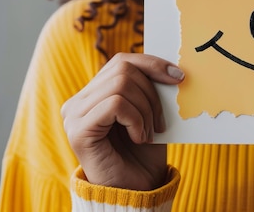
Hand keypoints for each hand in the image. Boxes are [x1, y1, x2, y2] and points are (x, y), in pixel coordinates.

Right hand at [61, 53, 184, 189]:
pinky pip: (116, 104)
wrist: (136, 191)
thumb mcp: (150, 112)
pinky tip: (138, 138)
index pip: (122, 61)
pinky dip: (136, 119)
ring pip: (121, 85)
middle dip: (152, 93)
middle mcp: (78, 101)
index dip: (152, 64)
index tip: (178, 77)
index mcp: (94, 93)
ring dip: (145, 110)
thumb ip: (150, 87)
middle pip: (123, 69)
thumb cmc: (143, 153)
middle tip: (159, 122)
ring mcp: (75, 115)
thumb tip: (171, 66)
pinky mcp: (78, 131)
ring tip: (148, 133)